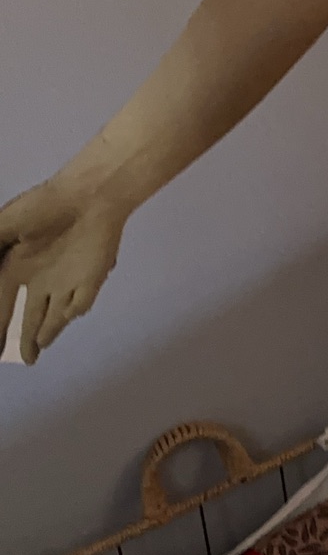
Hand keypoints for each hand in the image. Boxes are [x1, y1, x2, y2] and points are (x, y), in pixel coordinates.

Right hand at [0, 174, 127, 364]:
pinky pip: (81, 304)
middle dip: (26, 338)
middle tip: (23, 360)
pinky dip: (72, 313)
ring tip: (36, 352)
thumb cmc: (43, 207)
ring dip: (47, 333)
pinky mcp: (91, 280)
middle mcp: (40, 278)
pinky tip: (65, 316)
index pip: (3, 304)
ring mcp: (67, 281)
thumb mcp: (4, 225)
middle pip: (31, 316)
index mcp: (17, 265)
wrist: (89, 194)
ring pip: (56, 317)